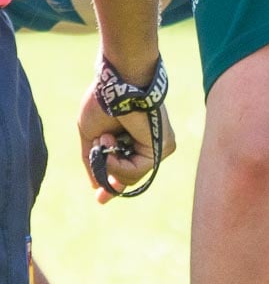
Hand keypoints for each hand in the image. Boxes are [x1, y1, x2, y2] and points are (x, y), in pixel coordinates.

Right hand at [76, 89, 175, 205]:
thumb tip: (96, 185)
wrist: (115, 85)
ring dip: (108, 162)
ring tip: (104, 139)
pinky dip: (117, 162)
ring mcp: (158, 147)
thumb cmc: (102, 102)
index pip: (128, 170)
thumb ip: (95, 161)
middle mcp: (149, 144)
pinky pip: (136, 170)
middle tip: (100, 199)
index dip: (113, 186)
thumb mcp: (91, 135)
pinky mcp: (162, 146)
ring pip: (130, 176)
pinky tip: (109, 144)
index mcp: (133, 140)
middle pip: (129, 176)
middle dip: (111, 183)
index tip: (100, 199)